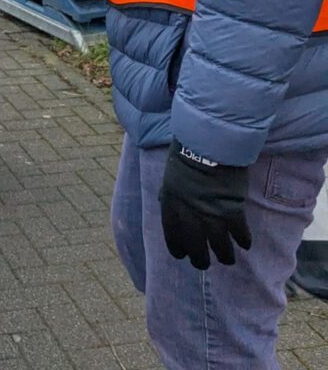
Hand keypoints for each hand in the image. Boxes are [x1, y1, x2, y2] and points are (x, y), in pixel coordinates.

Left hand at [159, 140, 251, 269]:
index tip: (184, 255)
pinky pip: (240, 234)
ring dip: (224, 256)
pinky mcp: (232, 211)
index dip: (179, 249)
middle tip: (204, 264)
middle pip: (196, 249)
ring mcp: (212, 216)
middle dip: (200, 260)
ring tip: (228, 259)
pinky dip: (243, 240)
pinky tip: (245, 244)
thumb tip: (165, 203)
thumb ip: (169, 195)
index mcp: (171, 206)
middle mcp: (190, 216)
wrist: (207, 146)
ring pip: (220, 248)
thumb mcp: (169, 178)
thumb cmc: (185, 156)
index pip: (172, 237)